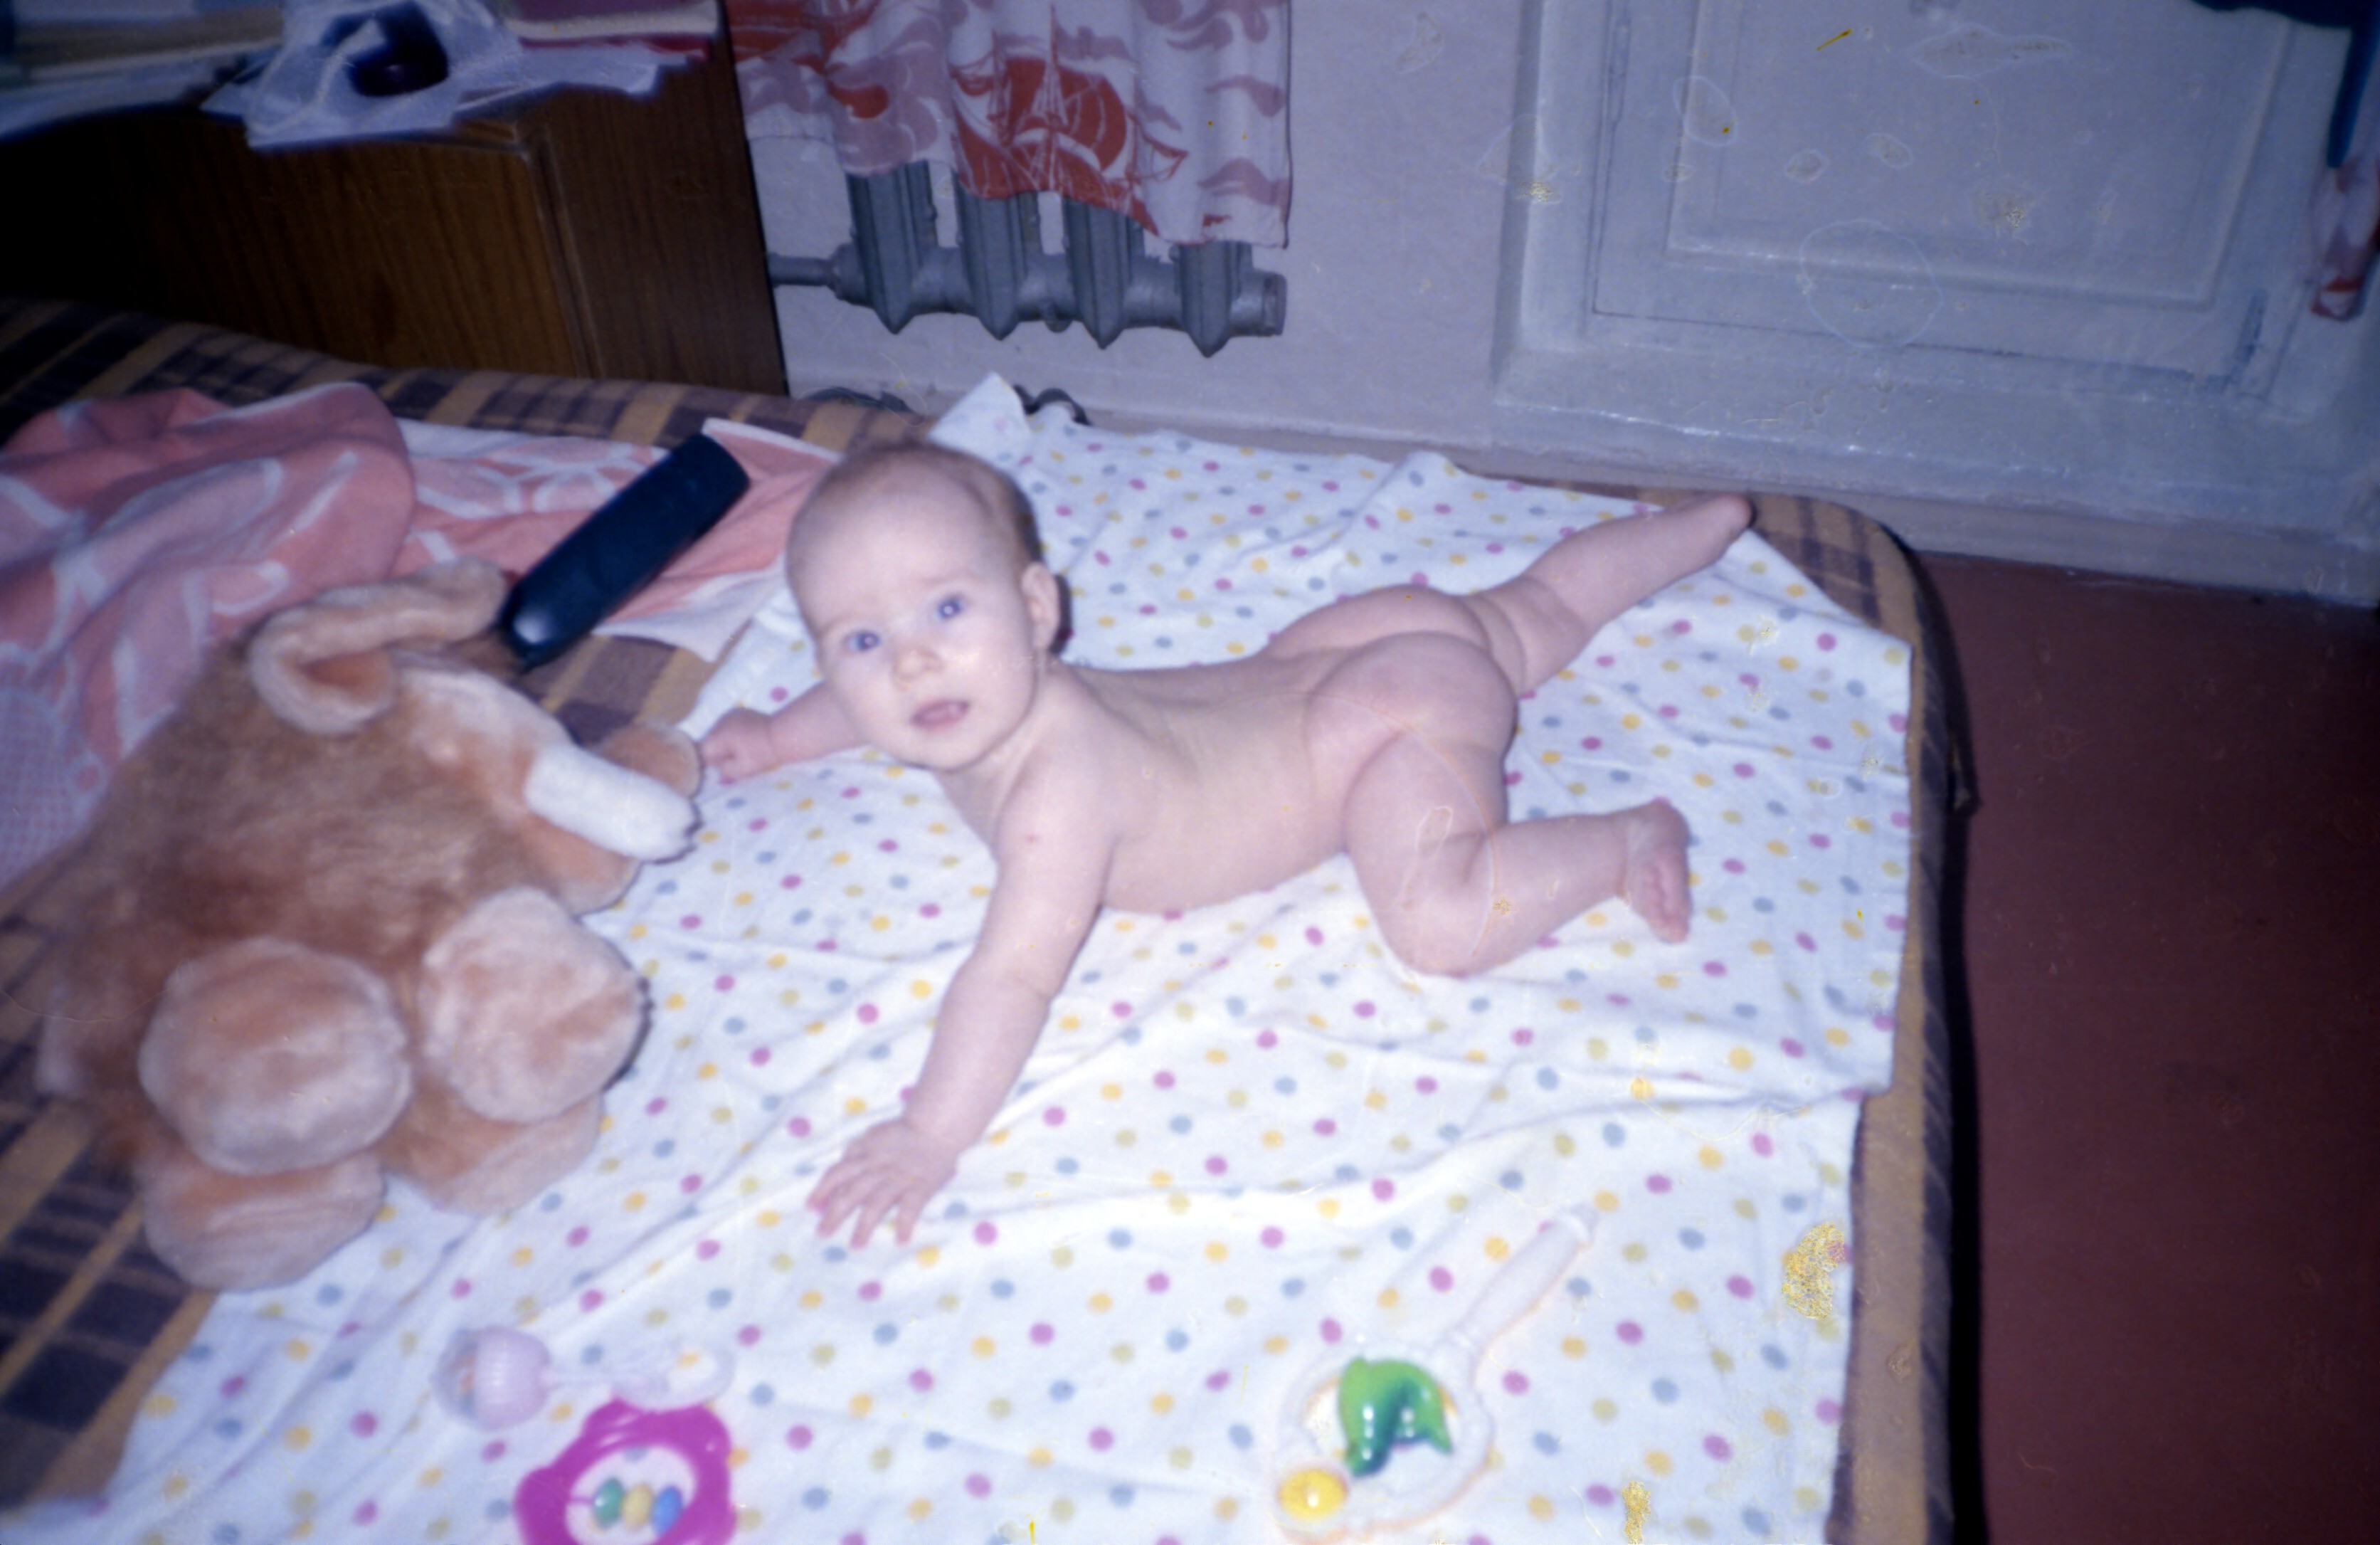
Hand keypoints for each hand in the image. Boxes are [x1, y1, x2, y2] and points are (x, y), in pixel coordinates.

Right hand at [699, 708, 778, 782]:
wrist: (782, 734)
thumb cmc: (762, 753)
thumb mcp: (742, 769)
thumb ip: (725, 771)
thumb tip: (718, 769)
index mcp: (718, 735)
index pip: (701, 751)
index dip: (707, 762)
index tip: (717, 768)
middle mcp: (720, 721)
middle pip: (709, 740)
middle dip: (716, 752)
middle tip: (733, 760)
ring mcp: (730, 714)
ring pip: (718, 732)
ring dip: (724, 742)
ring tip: (741, 750)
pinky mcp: (740, 712)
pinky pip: (728, 726)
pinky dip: (732, 734)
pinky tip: (745, 740)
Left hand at [806, 1117, 960, 1247]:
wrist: (935, 1126)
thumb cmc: (903, 1134)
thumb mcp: (871, 1137)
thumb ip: (854, 1153)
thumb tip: (837, 1171)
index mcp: (864, 1156)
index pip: (837, 1173)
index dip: (822, 1190)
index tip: (811, 1207)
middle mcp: (878, 1169)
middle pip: (851, 1193)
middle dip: (835, 1214)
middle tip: (822, 1233)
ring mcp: (899, 1178)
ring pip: (877, 1203)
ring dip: (864, 1226)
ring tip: (856, 1245)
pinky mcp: (920, 1186)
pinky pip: (912, 1207)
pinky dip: (906, 1224)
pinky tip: (901, 1240)